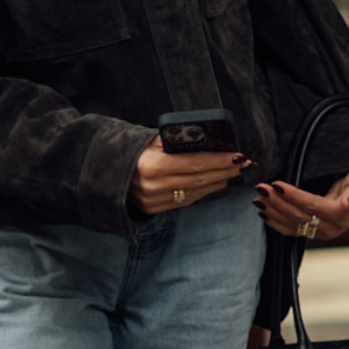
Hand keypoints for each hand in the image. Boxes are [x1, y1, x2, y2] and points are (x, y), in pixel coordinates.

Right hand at [132, 144, 246, 215]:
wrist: (104, 172)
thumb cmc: (131, 151)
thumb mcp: (150, 140)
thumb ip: (176, 142)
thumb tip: (209, 140)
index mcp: (151, 166)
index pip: (195, 164)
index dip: (219, 161)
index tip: (238, 156)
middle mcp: (153, 186)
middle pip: (199, 179)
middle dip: (225, 171)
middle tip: (245, 164)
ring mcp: (153, 200)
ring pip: (195, 192)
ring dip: (219, 182)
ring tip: (236, 173)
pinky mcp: (153, 209)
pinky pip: (186, 200)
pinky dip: (205, 191)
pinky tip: (219, 183)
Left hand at [253, 166, 348, 240]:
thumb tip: (347, 203)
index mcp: (341, 215)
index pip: (311, 205)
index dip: (292, 195)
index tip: (276, 184)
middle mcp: (331, 228)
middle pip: (298, 215)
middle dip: (277, 202)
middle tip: (261, 188)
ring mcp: (322, 232)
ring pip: (292, 224)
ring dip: (273, 212)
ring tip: (258, 199)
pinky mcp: (315, 232)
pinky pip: (292, 230)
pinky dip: (276, 223)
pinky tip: (264, 214)